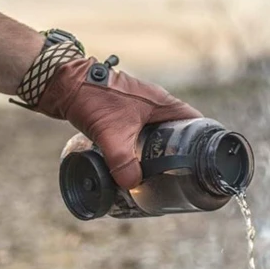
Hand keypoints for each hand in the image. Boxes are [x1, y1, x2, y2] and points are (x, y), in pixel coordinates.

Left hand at [36, 56, 201, 189]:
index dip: (204, 143)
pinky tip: (137, 167)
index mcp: (164, 104)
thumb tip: (133, 184)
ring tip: (162, 177)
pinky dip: (144, 151)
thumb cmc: (93, 98)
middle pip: (180, 134)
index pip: (197, 124)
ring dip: (162, 154)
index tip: (205, 164)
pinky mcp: (125, 117)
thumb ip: (122, 160)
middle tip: (183, 178)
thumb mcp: (111, 133)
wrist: (64, 84)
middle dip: (182, 155)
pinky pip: (143, 136)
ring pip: (160, 136)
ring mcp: (140, 111)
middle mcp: (156, 106)